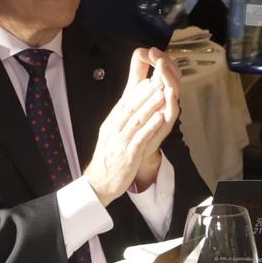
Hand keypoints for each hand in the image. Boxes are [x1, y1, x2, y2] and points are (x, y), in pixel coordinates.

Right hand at [84, 50, 178, 203]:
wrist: (100, 182)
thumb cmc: (108, 158)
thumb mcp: (111, 135)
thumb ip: (120, 120)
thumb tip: (130, 106)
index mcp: (111, 124)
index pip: (124, 103)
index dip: (136, 91)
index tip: (147, 80)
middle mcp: (114, 129)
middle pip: (131, 107)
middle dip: (145, 93)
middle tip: (158, 81)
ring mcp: (121, 141)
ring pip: (137, 119)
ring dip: (150, 105)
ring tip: (162, 94)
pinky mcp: (129, 154)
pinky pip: (141, 137)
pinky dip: (150, 126)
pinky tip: (160, 117)